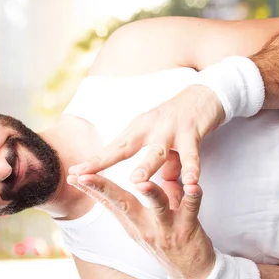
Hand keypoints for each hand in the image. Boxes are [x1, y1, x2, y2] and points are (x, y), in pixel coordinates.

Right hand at [67, 172, 215, 278]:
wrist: (193, 276)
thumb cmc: (170, 244)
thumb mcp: (149, 224)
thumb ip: (148, 197)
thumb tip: (145, 177)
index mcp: (133, 223)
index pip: (108, 202)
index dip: (91, 188)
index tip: (72, 175)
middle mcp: (145, 226)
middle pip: (122, 203)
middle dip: (103, 188)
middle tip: (86, 175)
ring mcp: (166, 228)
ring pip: (157, 206)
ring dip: (150, 193)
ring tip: (142, 182)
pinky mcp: (188, 229)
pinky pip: (191, 209)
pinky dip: (193, 197)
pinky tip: (194, 187)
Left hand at [68, 85, 223, 185]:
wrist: (204, 95)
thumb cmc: (176, 121)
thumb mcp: (159, 141)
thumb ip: (155, 163)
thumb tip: (154, 183)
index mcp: (137, 131)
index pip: (111, 149)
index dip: (93, 162)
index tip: (74, 174)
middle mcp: (149, 128)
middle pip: (124, 149)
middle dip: (105, 163)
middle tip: (87, 177)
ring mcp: (170, 129)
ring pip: (157, 151)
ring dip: (147, 166)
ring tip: (136, 180)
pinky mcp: (191, 132)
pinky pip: (191, 154)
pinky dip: (191, 168)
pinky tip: (191, 182)